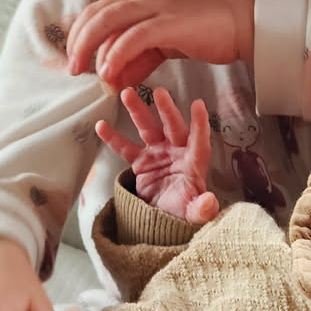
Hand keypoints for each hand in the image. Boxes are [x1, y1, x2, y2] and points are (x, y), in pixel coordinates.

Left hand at [67, 0, 254, 91]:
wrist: (241, 25)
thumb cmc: (203, 34)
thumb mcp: (161, 48)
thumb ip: (136, 61)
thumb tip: (111, 80)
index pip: (97, 11)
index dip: (79, 33)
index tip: (74, 58)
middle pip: (96, 14)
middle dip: (79, 41)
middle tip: (73, 68)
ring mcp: (156, 7)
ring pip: (109, 20)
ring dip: (91, 46)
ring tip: (85, 71)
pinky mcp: (169, 22)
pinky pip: (134, 37)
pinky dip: (117, 53)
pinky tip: (109, 71)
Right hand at [96, 87, 219, 223]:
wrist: (164, 219)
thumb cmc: (184, 211)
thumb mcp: (194, 214)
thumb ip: (202, 209)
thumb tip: (210, 202)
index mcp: (194, 163)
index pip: (199, 141)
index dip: (199, 124)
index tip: (199, 104)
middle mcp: (177, 152)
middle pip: (173, 128)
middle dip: (167, 110)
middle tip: (159, 91)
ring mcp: (158, 153)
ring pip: (148, 129)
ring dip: (138, 111)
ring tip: (127, 93)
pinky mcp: (141, 161)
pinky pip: (125, 148)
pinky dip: (114, 137)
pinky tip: (101, 125)